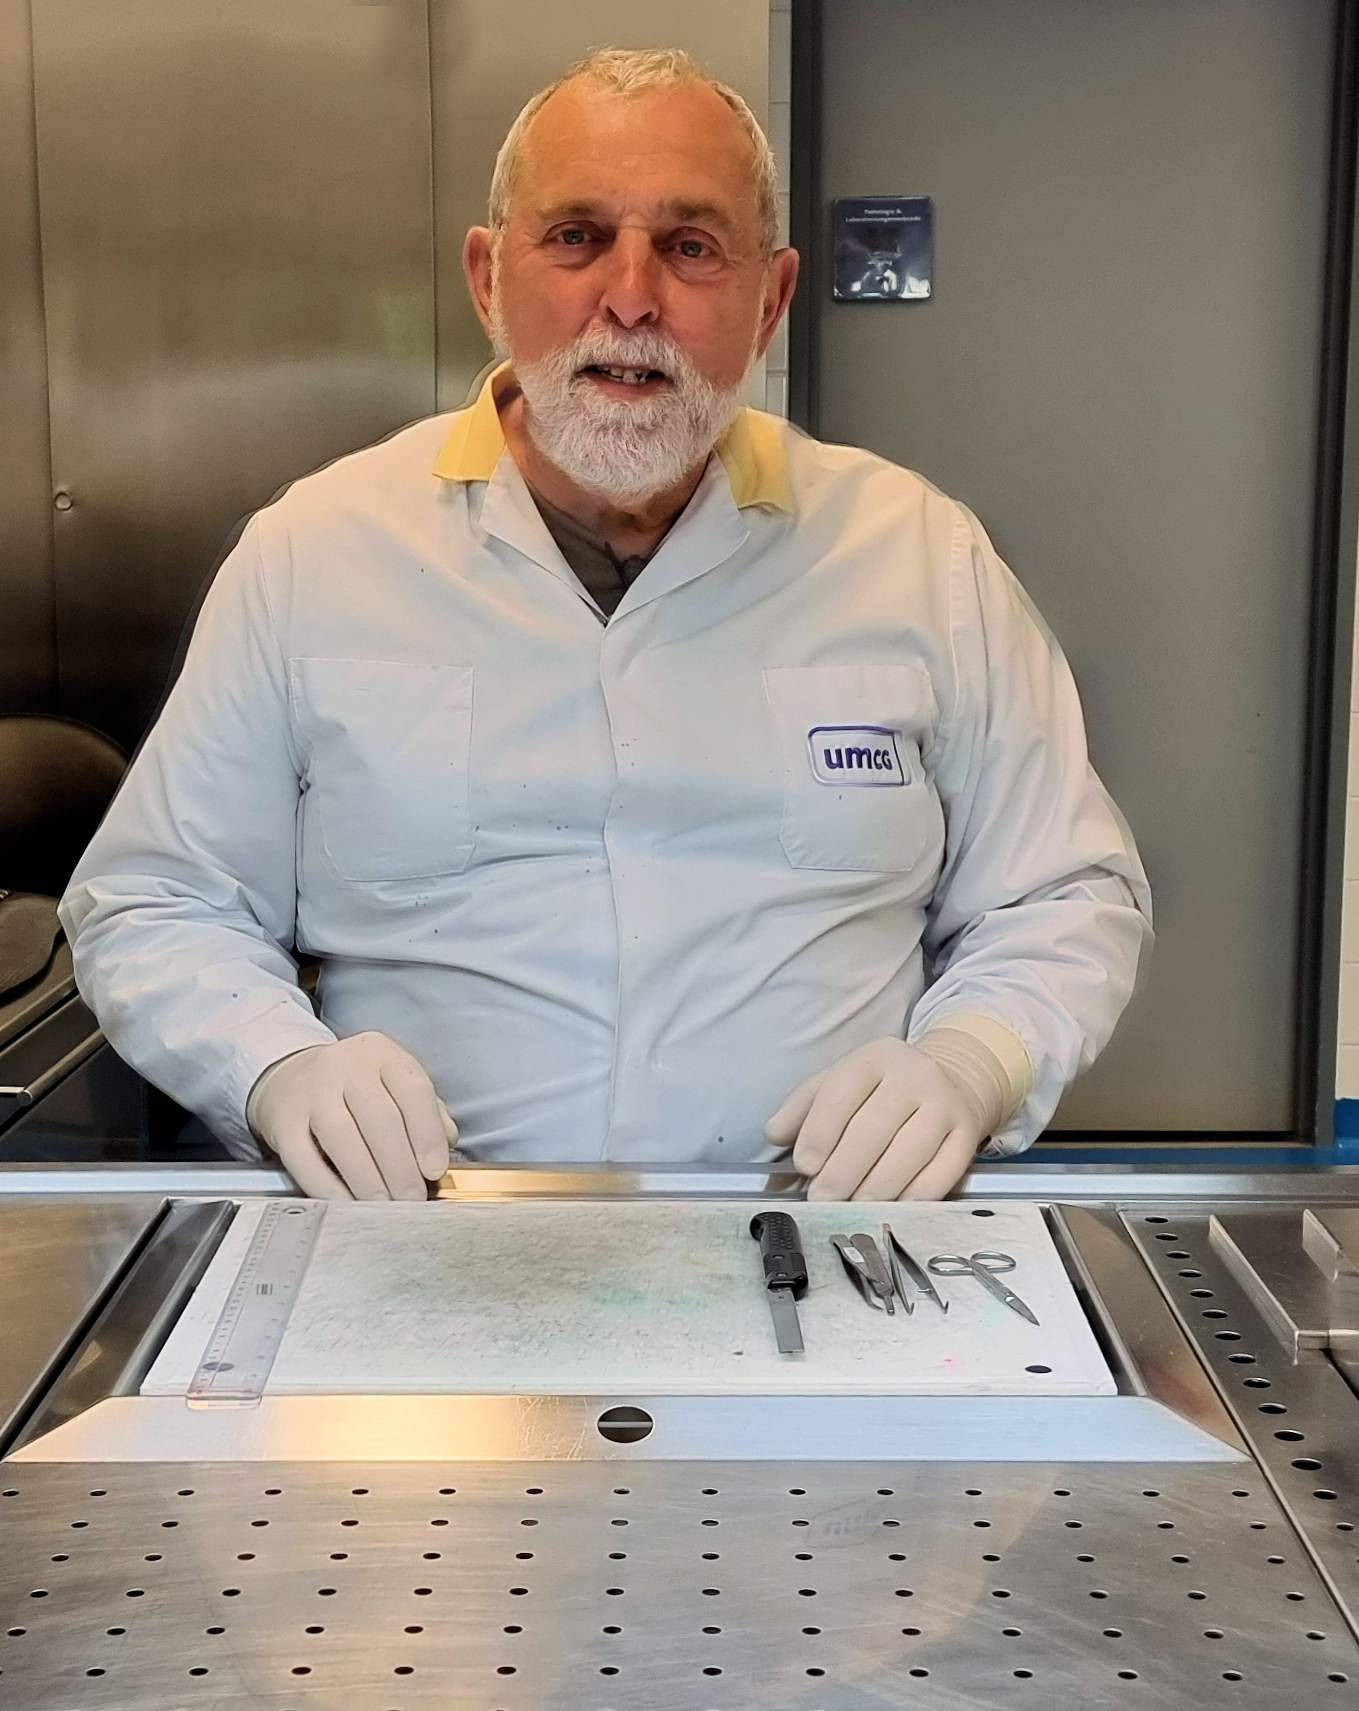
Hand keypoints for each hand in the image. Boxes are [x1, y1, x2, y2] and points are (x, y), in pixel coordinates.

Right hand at [247, 1031, 457, 1199]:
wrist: (288, 1076)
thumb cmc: (353, 1087)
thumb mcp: (393, 1084)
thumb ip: (426, 1110)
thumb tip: (447, 1144)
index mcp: (381, 1054)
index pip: (412, 1089)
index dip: (428, 1133)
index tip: (435, 1170)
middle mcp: (345, 1066)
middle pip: (379, 1117)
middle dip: (400, 1166)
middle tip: (413, 1199)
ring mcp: (310, 1091)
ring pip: (342, 1137)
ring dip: (368, 1179)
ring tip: (385, 1205)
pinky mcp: (282, 1121)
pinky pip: (304, 1158)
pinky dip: (327, 1186)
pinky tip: (347, 1203)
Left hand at [764, 1038, 982, 1201]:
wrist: (952, 1081)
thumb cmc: (881, 1091)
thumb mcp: (839, 1084)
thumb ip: (802, 1108)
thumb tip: (774, 1135)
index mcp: (875, 1057)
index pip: (841, 1093)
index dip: (819, 1133)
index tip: (804, 1166)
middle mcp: (914, 1074)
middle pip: (874, 1128)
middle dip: (843, 1170)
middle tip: (822, 1199)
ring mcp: (945, 1104)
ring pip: (909, 1152)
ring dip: (876, 1188)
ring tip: (854, 1208)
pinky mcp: (968, 1135)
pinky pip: (943, 1171)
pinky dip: (916, 1195)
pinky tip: (894, 1207)